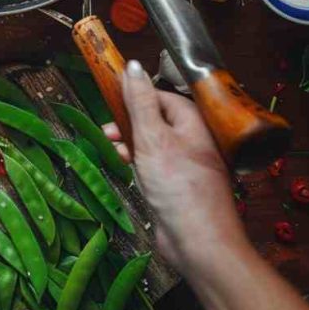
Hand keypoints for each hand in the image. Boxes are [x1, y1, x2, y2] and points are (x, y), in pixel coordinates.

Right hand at [104, 60, 245, 273]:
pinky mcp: (179, 185)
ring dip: (131, 143)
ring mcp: (187, 163)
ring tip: (113, 148)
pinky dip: (139, 163)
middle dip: (129, 122)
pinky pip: (155, 165)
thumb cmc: (178, 187)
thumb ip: (139, 101)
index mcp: (192, 121)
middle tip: (108, 129)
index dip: (134, 96)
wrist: (200, 244)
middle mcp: (193, 139)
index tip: (110, 99)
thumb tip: (132, 65)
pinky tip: (128, 169)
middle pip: (155, 118)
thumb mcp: (151, 137)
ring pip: (153, 142)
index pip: (159, 95)